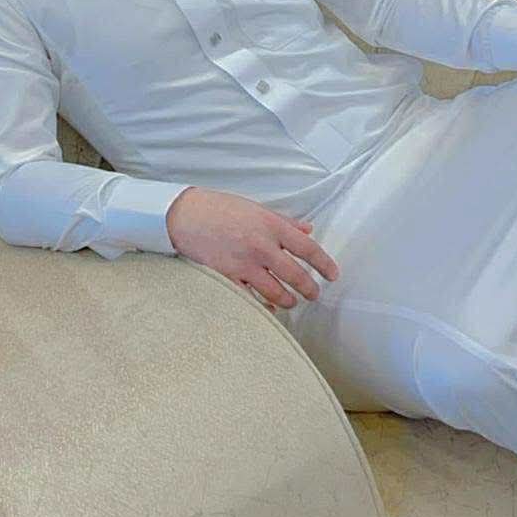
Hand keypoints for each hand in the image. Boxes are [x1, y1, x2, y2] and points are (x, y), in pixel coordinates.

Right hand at [166, 187, 338, 310]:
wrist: (184, 215)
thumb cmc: (219, 208)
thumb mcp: (256, 208)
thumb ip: (284, 222)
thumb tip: (307, 230)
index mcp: (271, 226)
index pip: (307, 248)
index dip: (324, 264)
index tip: (332, 274)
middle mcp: (262, 246)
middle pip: (296, 275)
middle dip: (309, 289)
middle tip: (314, 294)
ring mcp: (244, 264)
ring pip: (276, 292)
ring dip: (288, 300)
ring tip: (291, 302)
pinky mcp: (227, 278)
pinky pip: (251, 299)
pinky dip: (262, 307)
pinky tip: (267, 308)